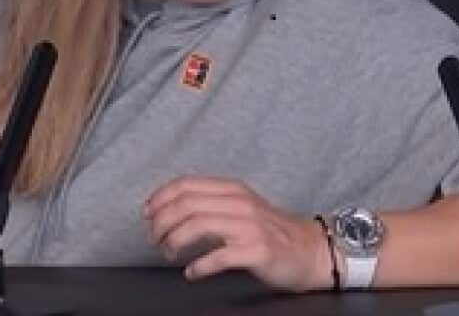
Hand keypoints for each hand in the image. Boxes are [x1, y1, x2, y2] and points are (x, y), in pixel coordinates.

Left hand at [144, 176, 331, 291]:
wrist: (311, 250)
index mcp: (231, 189)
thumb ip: (209, 204)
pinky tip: (191, 272)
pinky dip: (198, 266)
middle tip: (154, 239)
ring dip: (174, 241)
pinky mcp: (257, 251)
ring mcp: (249, 226)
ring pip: (197, 225)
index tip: (147, 214)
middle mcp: (239, 203)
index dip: (159, 198)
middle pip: (186, 205)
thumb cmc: (270, 231)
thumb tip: (167, 211)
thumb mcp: (239, 207)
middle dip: (161, 223)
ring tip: (168, 254)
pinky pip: (218, 257)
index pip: (185, 184)